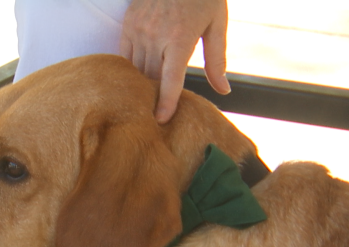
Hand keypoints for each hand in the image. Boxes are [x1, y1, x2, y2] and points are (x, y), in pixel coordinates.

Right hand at [120, 0, 229, 123]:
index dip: (166, 103)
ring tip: (146, 100)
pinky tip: (137, 78)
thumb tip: (223, 90)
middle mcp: (156, 35)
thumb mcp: (217, 25)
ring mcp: (139, 29)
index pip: (170, 80)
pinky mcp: (129, 23)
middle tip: (156, 114)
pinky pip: (125, 55)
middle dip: (154, 96)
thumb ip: (217, 60)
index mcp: (180, 38)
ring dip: (142, 84)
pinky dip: (131, 68)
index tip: (162, 120)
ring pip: (137, 68)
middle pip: (151, 78)